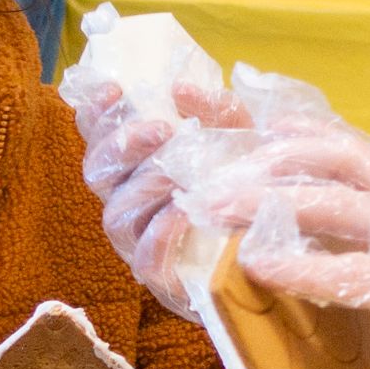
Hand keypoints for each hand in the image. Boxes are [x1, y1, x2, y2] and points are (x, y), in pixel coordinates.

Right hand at [70, 75, 251, 310]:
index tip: (114, 89)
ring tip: (176, 171)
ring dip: (145, 186)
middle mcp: (127, 202)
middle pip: (96, 172)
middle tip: (160, 129)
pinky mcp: (162, 279)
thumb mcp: (239, 139)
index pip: (96, 137)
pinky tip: (182, 210)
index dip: (95, 113)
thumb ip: (215, 111)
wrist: (274, 250)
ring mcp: (139, 242)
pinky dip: (160, 231)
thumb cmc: (245, 188)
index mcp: (134, 166)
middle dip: (121, 146)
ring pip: (116, 214)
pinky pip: (145, 258)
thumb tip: (180, 88)